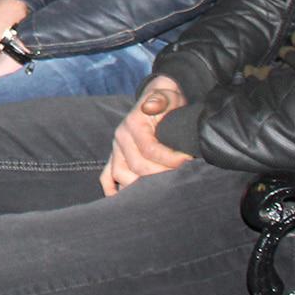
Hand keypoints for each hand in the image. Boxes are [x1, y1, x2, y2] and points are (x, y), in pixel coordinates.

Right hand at [101, 79, 192, 195]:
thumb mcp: (167, 94)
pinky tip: (121, 199)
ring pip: (120, 174)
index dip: (169, 159)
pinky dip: (111, 189)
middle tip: (180, 177)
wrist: (158, 96)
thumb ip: (160, 99)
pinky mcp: (115, 156)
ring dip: (138, 185)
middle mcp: (120, 138)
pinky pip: (106, 176)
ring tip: (160, 189)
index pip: (149, 150)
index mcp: (132, 124)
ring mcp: (116, 149)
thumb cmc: (166, 99)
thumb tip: (150, 106)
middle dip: (160, 175)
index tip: (188, 161)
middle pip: (136, 166)